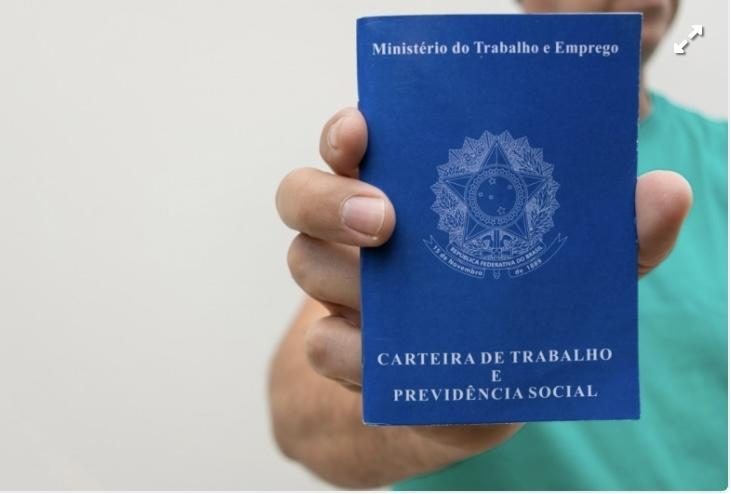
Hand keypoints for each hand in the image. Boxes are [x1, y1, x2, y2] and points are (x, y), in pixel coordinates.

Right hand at [275, 107, 691, 453]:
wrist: (460, 405)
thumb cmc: (510, 324)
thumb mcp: (564, 280)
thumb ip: (611, 240)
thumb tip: (666, 193)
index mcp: (405, 194)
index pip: (353, 143)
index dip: (348, 130)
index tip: (365, 130)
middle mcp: (360, 233)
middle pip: (300, 192)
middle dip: (330, 200)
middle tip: (384, 222)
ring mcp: (340, 289)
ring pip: (303, 261)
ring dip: (345, 281)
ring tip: (389, 305)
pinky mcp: (336, 347)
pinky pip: (320, 345)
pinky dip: (354, 356)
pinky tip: (387, 368)